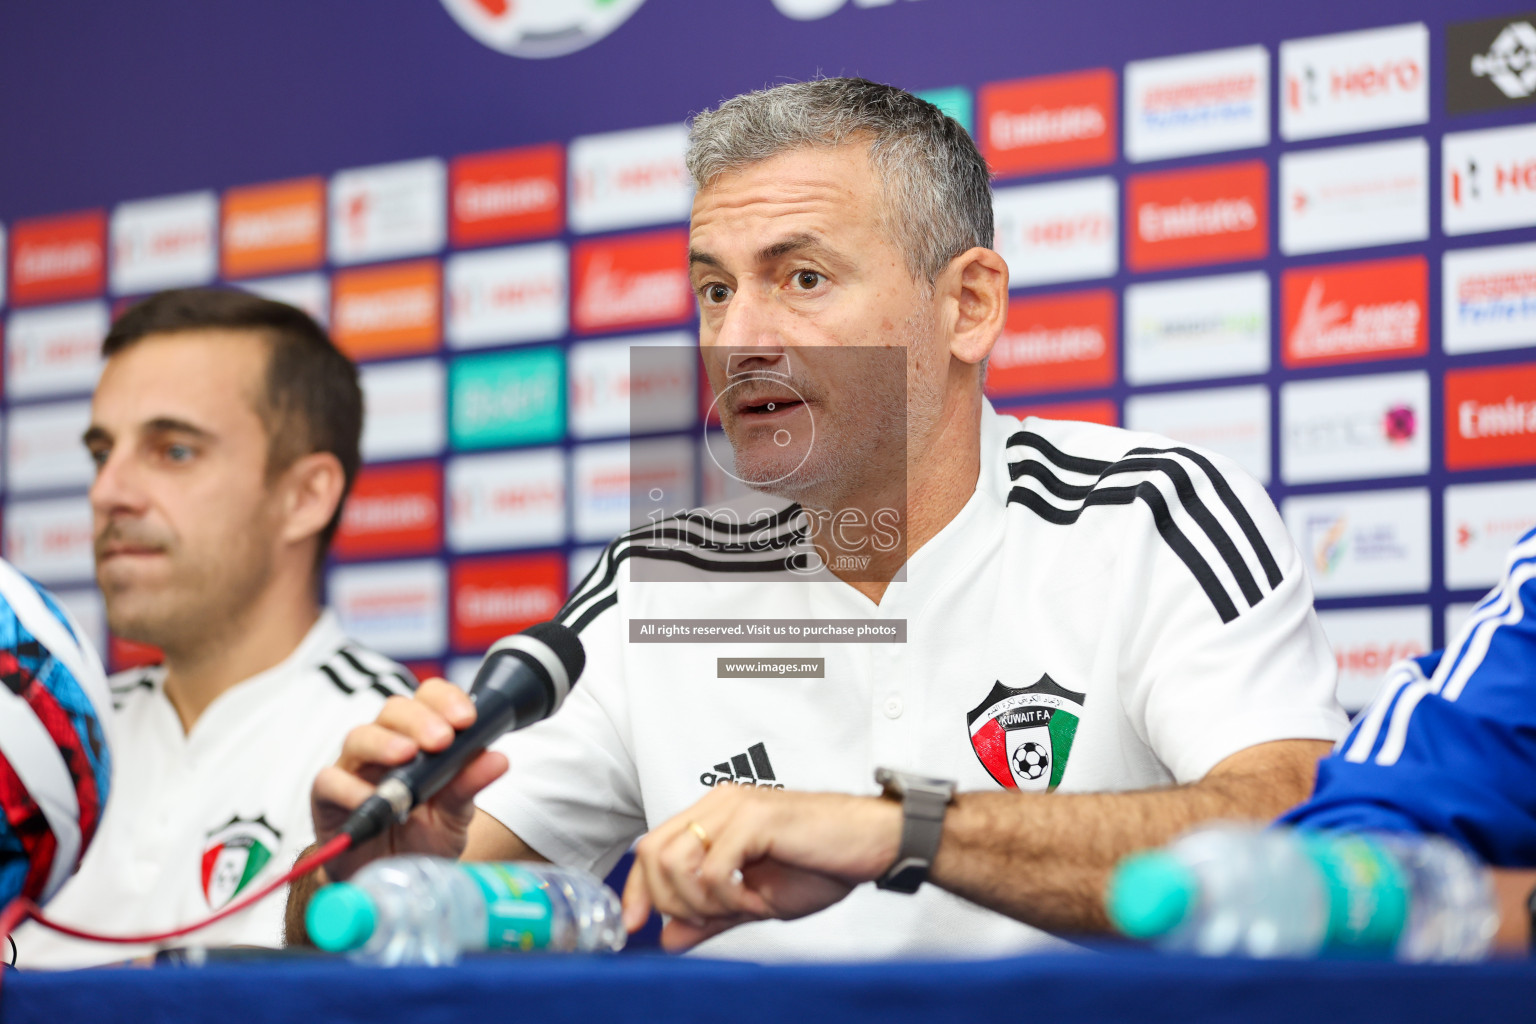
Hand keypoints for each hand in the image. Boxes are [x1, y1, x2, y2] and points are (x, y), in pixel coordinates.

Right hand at [311, 678, 508, 880]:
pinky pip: (328, 782)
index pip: (429, 699)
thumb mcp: (455, 814)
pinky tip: (371, 799)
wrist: (388, 883)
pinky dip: (349, 788)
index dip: (447, 700)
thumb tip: (500, 758)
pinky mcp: (327, 799)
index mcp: (420, 739)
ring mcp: (354, 769)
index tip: (468, 719)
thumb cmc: (421, 838)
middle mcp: (385, 746)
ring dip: (384, 743)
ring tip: (406, 755)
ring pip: (359, 737)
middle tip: (442, 740)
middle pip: (394, 710)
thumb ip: (470, 785)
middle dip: (420, 719)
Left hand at [622, 785, 901, 950]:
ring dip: (700, 901)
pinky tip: (756, 901)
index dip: (636, 890)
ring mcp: (735, 806)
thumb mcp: (756, 899)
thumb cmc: (822, 863)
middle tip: (706, 921)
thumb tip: (668, 938)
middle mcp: (718, 803)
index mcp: (714, 815)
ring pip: (676, 861)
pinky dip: (729, 898)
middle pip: (653, 853)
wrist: (872, 844)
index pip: (651, 847)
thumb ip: (711, 915)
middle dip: (668, 900)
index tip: (635, 926)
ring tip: (738, 909)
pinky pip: (714, 870)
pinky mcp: (755, 819)